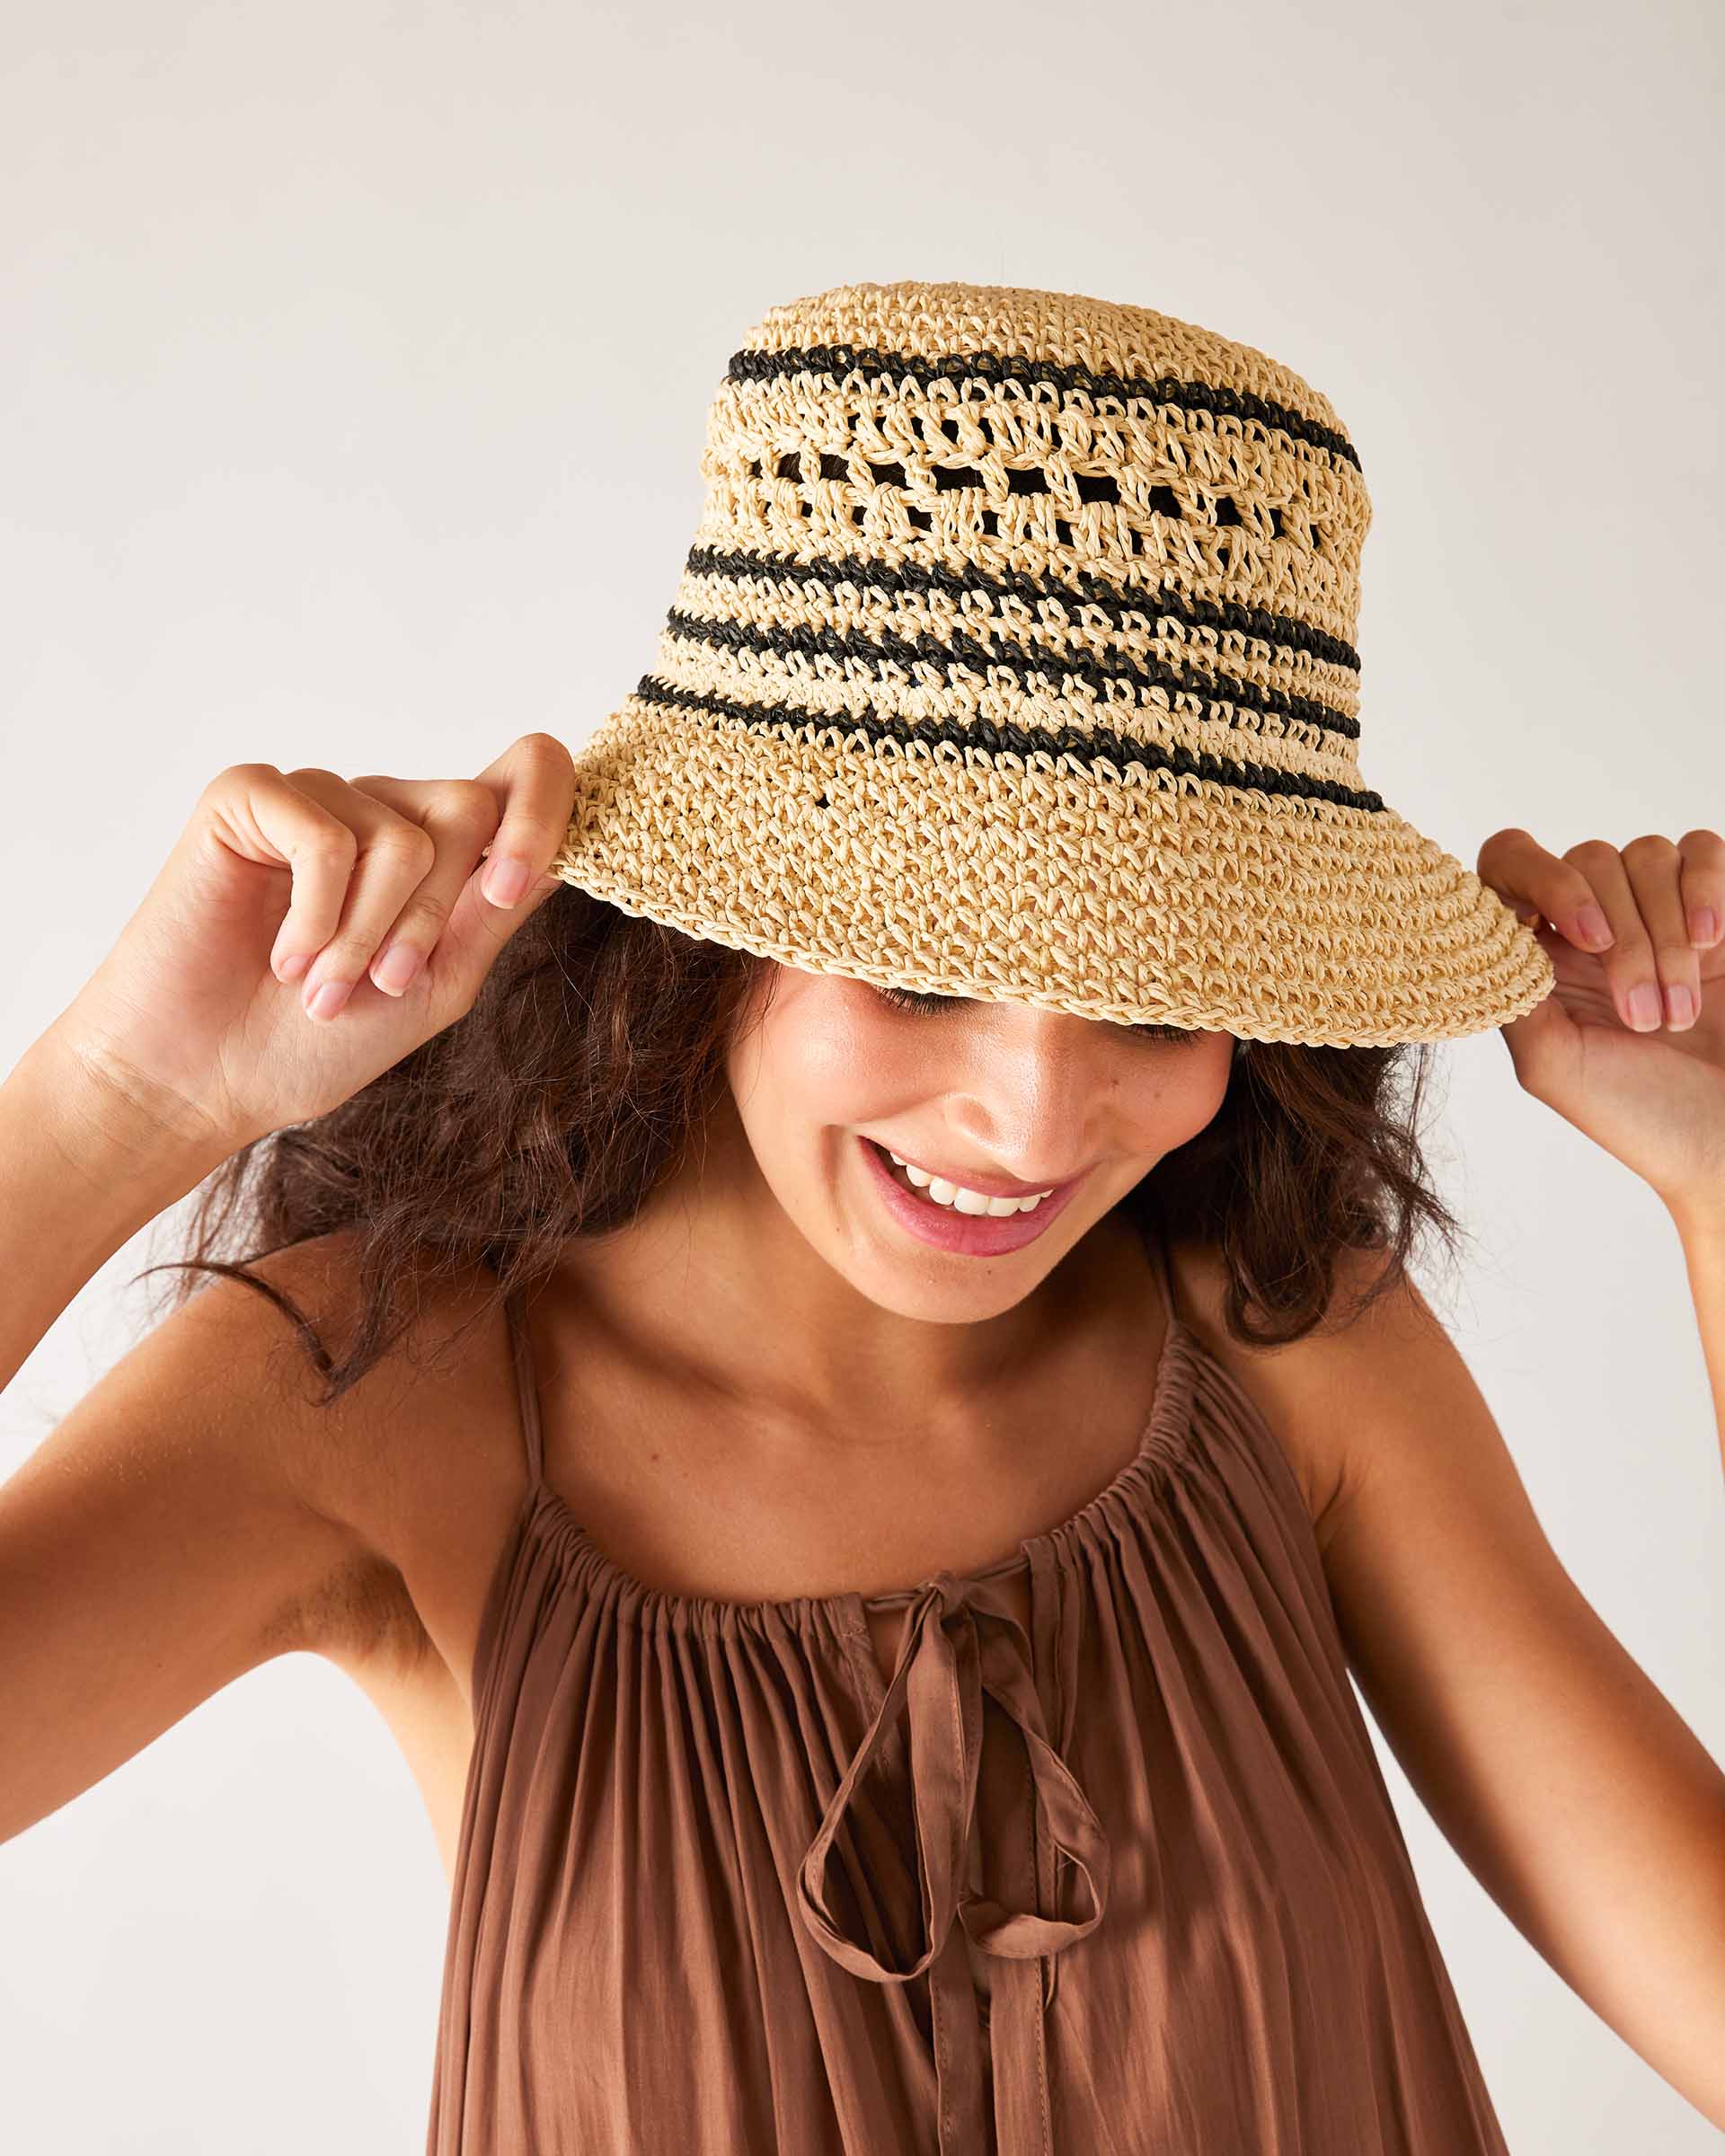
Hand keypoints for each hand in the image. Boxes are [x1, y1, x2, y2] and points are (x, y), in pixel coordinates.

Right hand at [47, 735, 576, 1160]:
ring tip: (318, 985)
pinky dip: (315, 915)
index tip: (505, 891)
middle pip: (470, 809)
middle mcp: (385, 810)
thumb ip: (495, 909)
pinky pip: (326, 835)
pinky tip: (282, 955)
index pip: (524, 772)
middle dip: (432, 917)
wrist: (208, 1077)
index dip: (544, 811)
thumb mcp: (438, 982)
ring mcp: (319, 797)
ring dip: (366, 936)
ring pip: (403, 835)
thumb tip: (572, 846)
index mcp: (440, 851)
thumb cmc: (319, 1040)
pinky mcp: (251, 795)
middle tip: (377, 985)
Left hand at [1478, 827, 1724, 1212]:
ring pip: (1644, 855)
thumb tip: (1495, 929)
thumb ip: (1513, 994)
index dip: (1542, 880)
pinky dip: (1704, 888)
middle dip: (1626, 941)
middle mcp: (1590, 922)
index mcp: (1539, 954)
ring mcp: (1653, 909)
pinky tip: (1711, 943)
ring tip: (1679, 1016)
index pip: (1509, 866)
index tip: (1587, 940)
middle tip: (1645, 1020)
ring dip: (1666, 936)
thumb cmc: (1641, 1113)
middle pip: (1587, 861)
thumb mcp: (1554, 1065)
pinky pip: (1699, 849)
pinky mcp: (1713, 907)